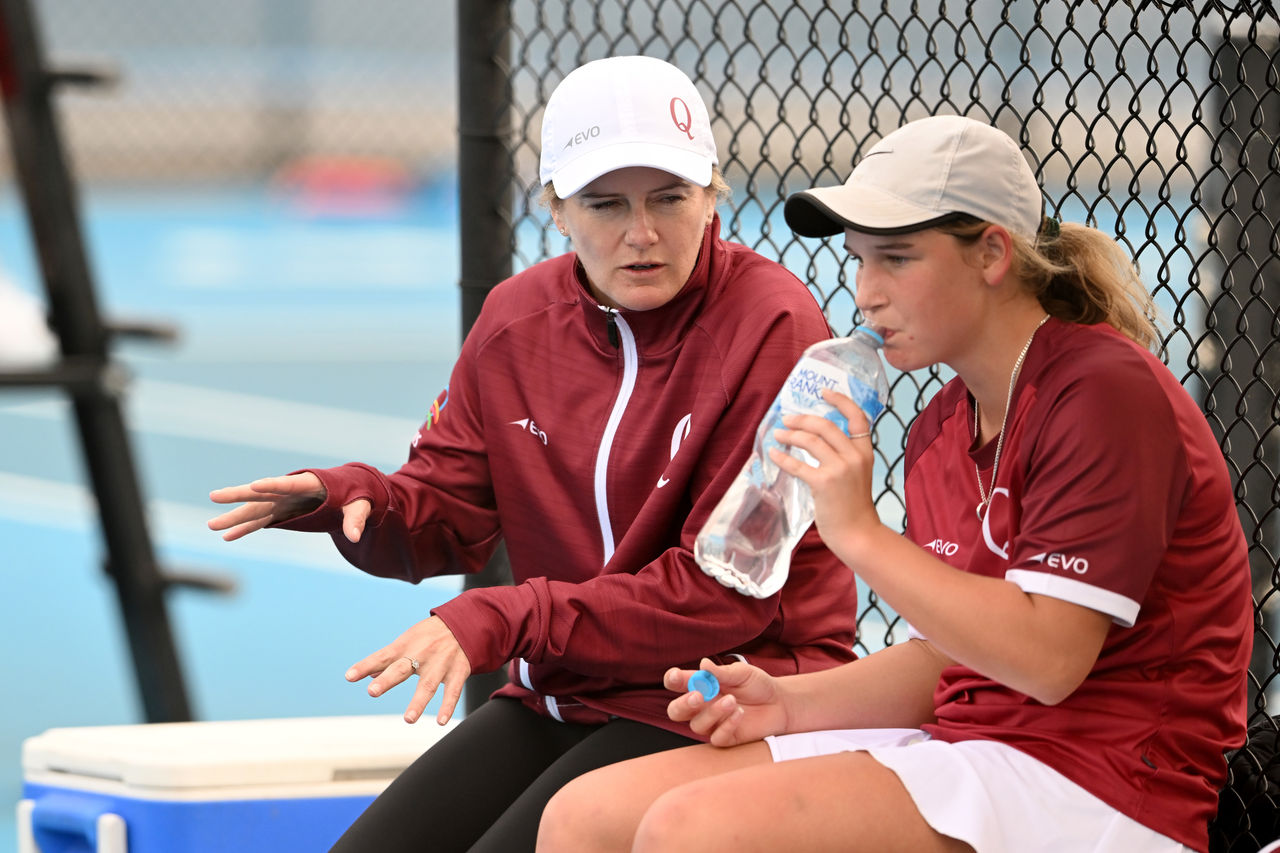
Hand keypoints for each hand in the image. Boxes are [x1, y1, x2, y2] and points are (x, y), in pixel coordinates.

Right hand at [207, 472, 369, 542]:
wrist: (350, 492)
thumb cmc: (357, 495)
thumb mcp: (361, 505)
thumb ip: (356, 519)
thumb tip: (355, 537)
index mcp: (311, 483)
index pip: (289, 483)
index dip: (272, 485)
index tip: (254, 485)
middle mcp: (290, 491)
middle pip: (261, 494)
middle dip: (239, 495)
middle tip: (215, 496)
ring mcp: (283, 502)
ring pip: (254, 509)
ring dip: (234, 518)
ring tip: (211, 526)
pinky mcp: (281, 512)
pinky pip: (259, 521)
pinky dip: (244, 529)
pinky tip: (227, 536)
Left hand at [345, 616, 471, 725]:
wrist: (464, 623)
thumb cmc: (430, 635)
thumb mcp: (408, 641)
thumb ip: (389, 660)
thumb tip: (368, 675)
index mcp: (406, 646)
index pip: (382, 656)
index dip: (365, 666)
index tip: (349, 676)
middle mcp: (421, 654)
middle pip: (402, 668)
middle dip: (387, 680)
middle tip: (372, 691)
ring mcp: (440, 664)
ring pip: (428, 684)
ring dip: (418, 702)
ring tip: (408, 719)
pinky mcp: (458, 671)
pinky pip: (453, 691)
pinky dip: (448, 706)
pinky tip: (441, 721)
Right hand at [666, 658, 788, 746]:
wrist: (780, 703)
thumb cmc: (757, 685)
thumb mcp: (742, 673)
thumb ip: (721, 672)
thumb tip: (703, 664)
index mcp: (701, 686)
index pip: (677, 684)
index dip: (673, 680)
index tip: (677, 676)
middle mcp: (702, 706)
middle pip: (676, 711)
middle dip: (683, 704)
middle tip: (698, 696)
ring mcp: (712, 724)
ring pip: (697, 725)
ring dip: (713, 712)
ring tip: (732, 700)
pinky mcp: (725, 738)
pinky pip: (716, 737)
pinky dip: (727, 725)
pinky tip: (740, 713)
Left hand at [768, 389, 878, 552]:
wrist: (857, 533)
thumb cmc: (853, 506)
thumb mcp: (857, 474)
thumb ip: (843, 456)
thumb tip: (815, 438)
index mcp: (865, 452)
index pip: (858, 417)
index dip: (840, 400)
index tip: (823, 392)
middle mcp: (854, 456)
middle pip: (825, 425)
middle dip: (802, 419)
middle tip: (787, 419)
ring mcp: (840, 470)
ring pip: (810, 440)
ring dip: (790, 434)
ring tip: (778, 435)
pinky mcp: (824, 483)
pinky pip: (798, 464)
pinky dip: (782, 457)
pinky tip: (774, 454)